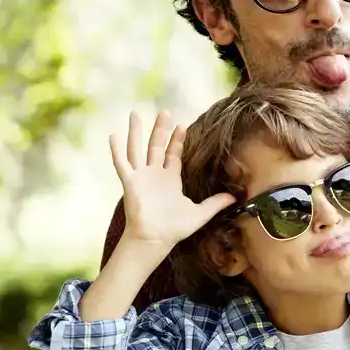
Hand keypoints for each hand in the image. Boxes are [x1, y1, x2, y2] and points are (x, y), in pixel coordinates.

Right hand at [111, 110, 235, 246]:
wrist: (155, 238)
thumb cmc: (174, 229)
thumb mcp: (200, 213)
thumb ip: (216, 203)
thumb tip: (236, 197)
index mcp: (170, 180)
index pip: (173, 155)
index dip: (177, 140)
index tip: (182, 125)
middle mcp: (155, 175)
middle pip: (156, 146)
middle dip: (160, 129)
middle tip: (164, 111)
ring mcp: (141, 177)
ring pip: (138, 149)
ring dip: (136, 132)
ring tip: (135, 114)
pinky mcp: (130, 182)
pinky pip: (122, 163)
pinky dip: (116, 150)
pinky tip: (113, 135)